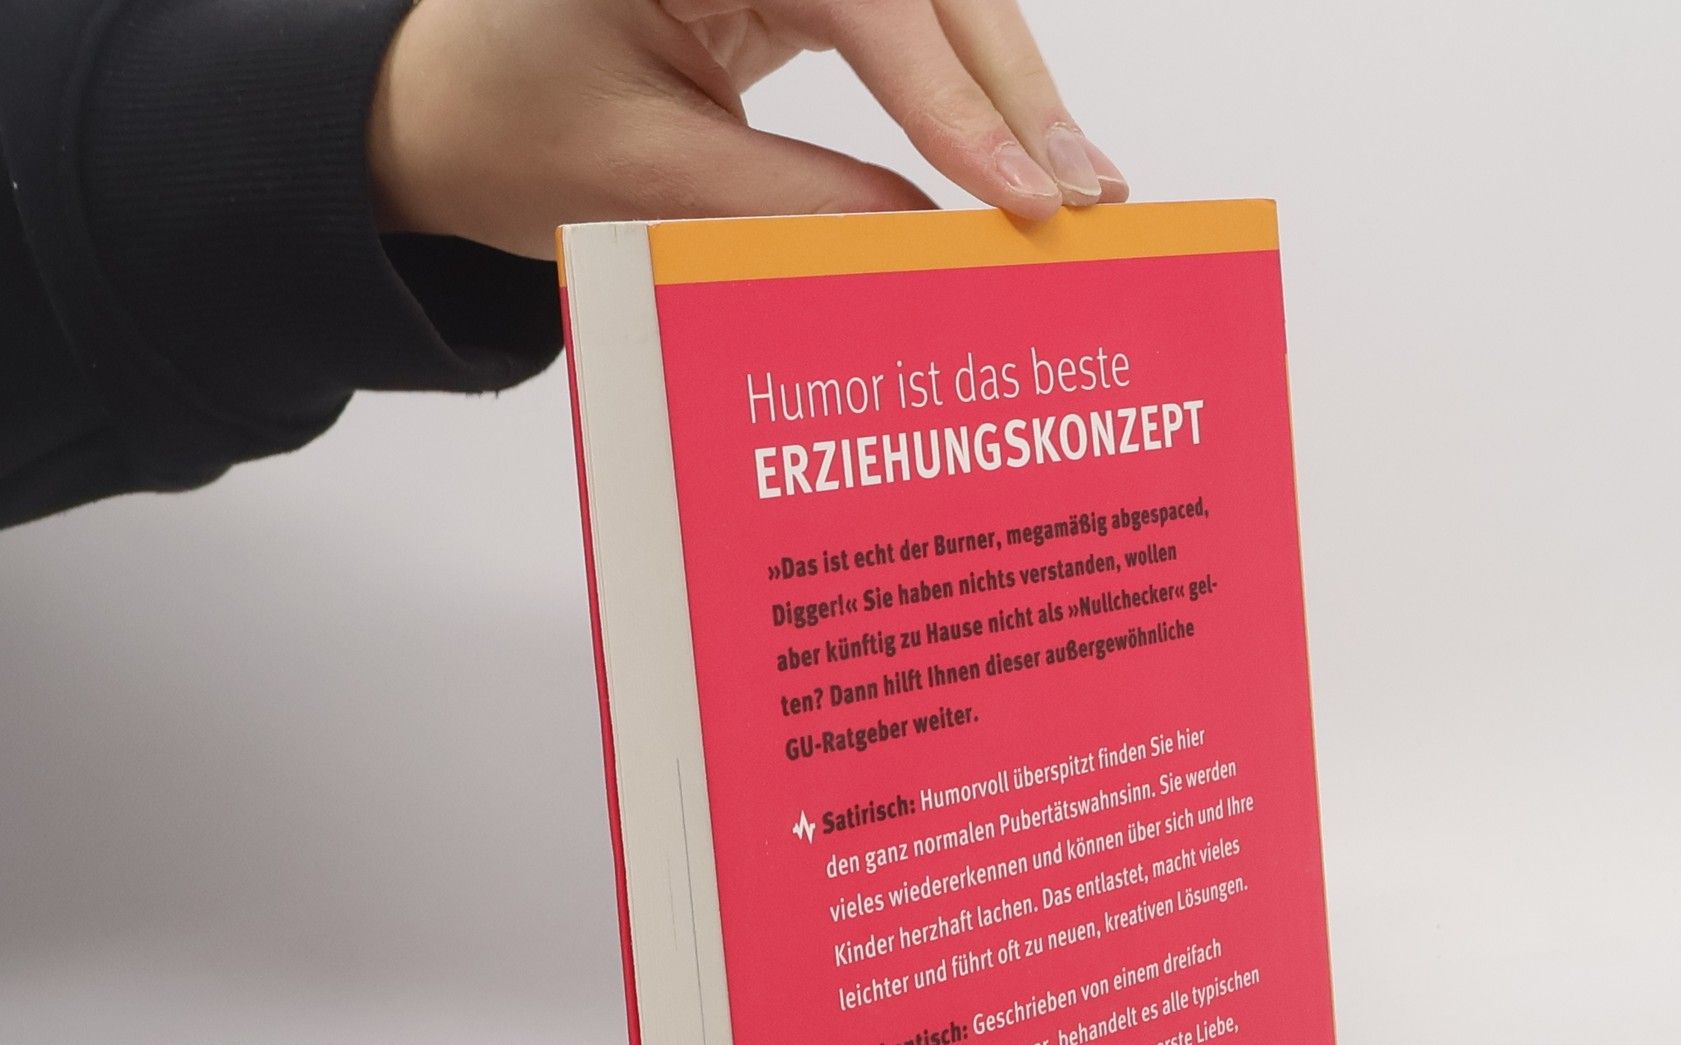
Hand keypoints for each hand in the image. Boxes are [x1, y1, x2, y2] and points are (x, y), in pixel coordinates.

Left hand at [368, 0, 1127, 259]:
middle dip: (1011, 85)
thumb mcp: (645, 177)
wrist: (446, 109)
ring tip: (1074, 185)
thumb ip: (790, 200)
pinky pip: (907, 19)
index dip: (955, 100)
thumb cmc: (512, 126)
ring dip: (1007, 87)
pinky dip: (964, 89)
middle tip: (1085, 195)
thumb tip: (927, 238)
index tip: (1022, 191)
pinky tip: (1014, 152)